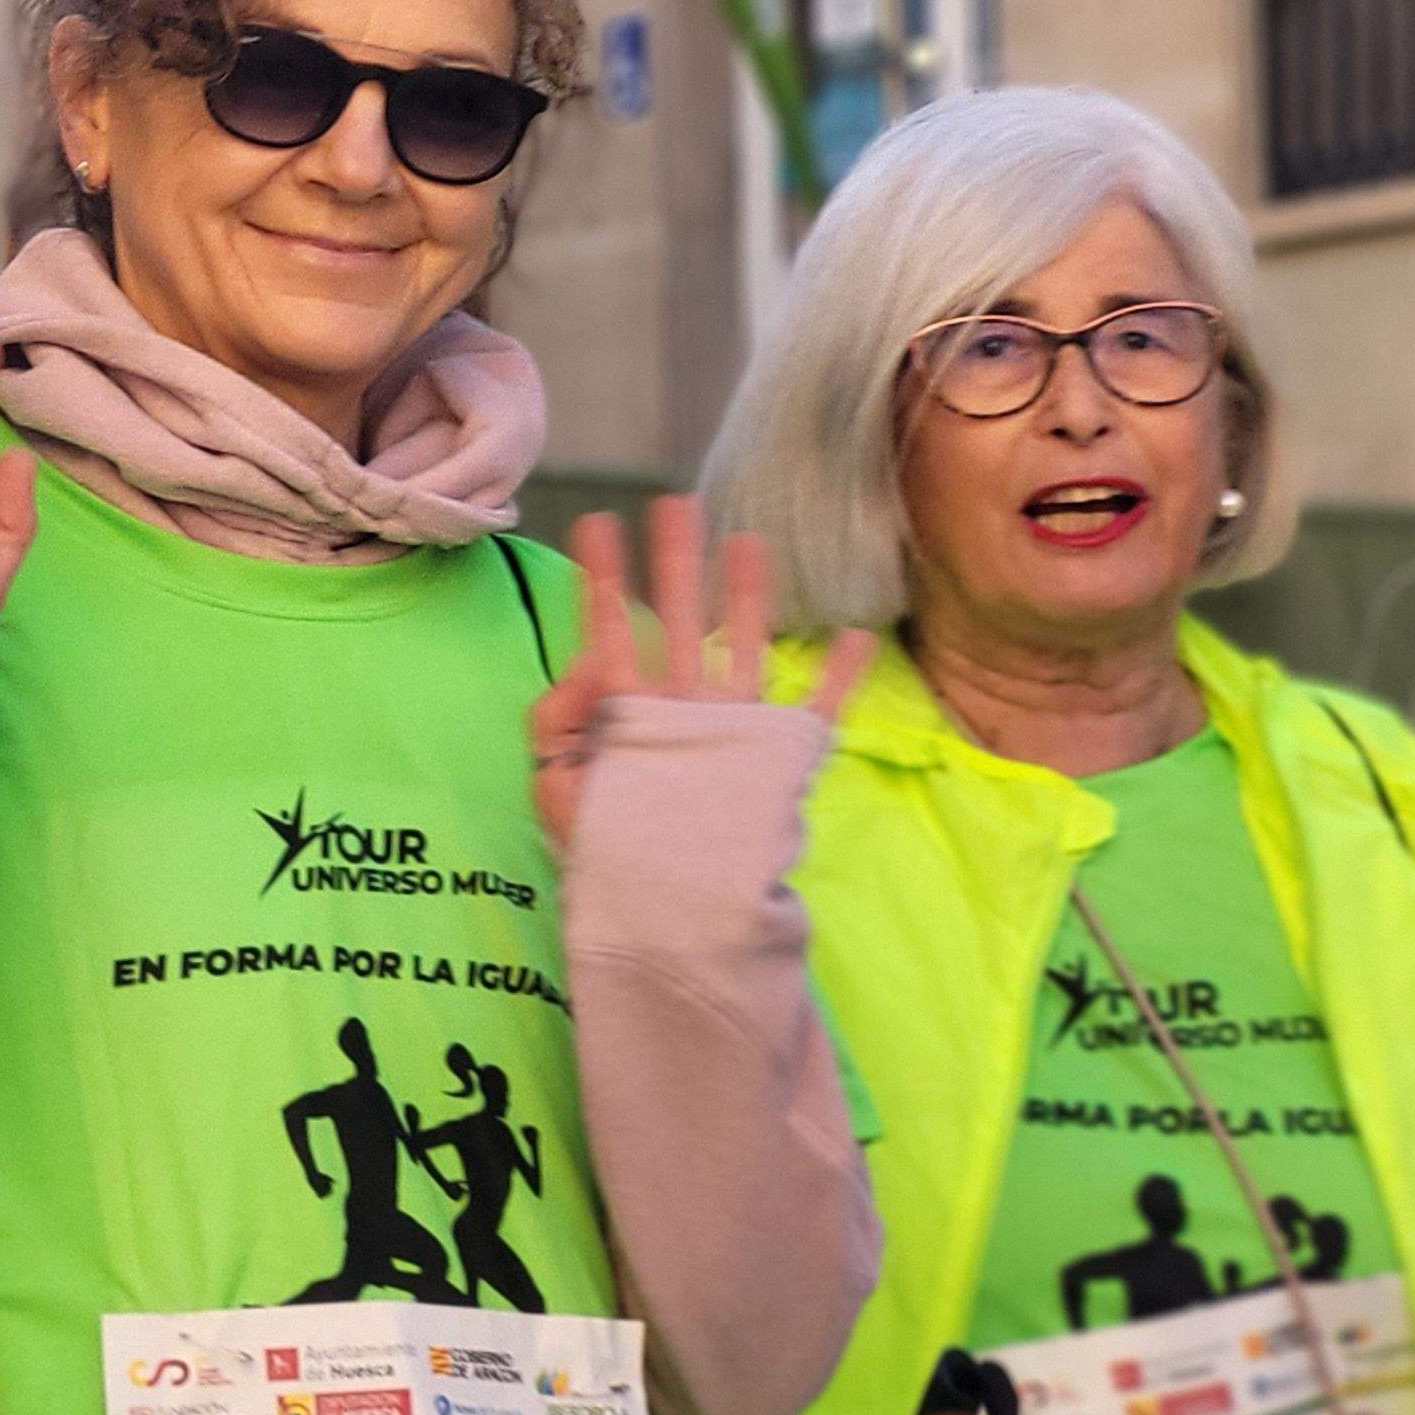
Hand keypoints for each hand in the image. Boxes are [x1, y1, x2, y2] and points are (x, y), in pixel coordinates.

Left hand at [527, 494, 875, 846]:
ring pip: (741, 649)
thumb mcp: (554, 780)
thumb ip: (559, 714)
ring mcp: (728, 733)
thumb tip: (590, 655)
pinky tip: (859, 636)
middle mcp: (679, 712)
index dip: (603, 579)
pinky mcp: (773, 760)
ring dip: (747, 596)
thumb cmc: (602, 849)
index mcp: (626, 715)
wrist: (664, 911)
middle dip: (675, 564)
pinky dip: (839, 677)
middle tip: (674, 503)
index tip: (596, 523)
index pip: (610, 631)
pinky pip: (817, 711)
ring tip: (748, 540)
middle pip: (679, 622)